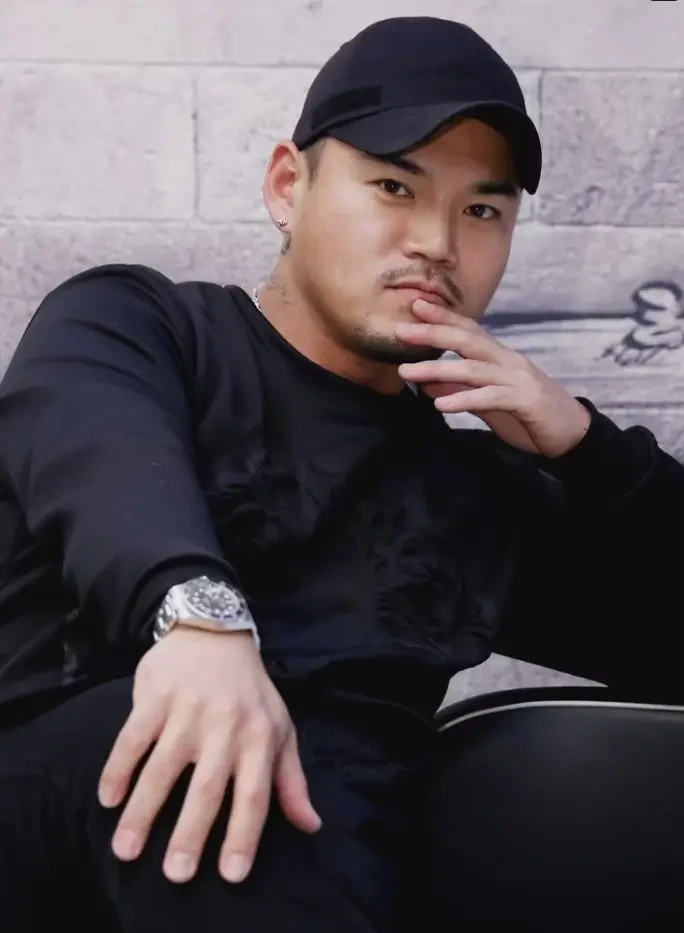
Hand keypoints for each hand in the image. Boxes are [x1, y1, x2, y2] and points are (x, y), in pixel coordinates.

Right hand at [97, 626, 320, 883]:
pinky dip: (118, 768)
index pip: (255, 794)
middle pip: (207, 788)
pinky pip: (132, 738)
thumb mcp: (280, 728)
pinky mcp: (154, 696)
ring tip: (126, 850)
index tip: (232, 874)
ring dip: (143, 811)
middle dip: (190, 834)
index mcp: (260, 737)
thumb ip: (291, 780)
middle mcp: (225, 726)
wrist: (215, 630)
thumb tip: (311, 826)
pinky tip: (107, 799)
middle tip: (175, 874)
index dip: (245, 835)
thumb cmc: (250, 691)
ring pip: (162, 768)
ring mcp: (187, 710)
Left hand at [396, 299, 590, 457]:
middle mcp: (509, 361)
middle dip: (433, 333)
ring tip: (406, 373)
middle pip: (467, 340)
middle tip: (401, 330)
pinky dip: (464, 400)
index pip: (468, 331)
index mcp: (500, 357)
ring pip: (473, 369)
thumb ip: (461, 392)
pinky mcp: (525, 401)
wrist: (572, 435)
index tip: (414, 306)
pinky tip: (441, 406)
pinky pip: (490, 398)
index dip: (442, 318)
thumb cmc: (530, 416)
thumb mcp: (489, 403)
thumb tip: (428, 385)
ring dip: (437, 370)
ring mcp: (518, 379)